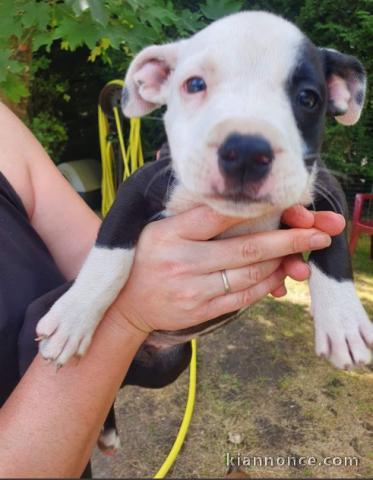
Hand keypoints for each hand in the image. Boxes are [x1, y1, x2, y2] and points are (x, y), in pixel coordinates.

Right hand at [109, 205, 344, 333]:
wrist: (126, 304)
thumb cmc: (147, 258)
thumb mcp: (159, 228)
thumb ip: (193, 217)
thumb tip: (234, 204)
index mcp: (170, 233)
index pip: (218, 215)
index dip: (256, 209)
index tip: (286, 203)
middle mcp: (182, 261)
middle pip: (245, 247)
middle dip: (288, 240)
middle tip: (320, 232)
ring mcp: (192, 290)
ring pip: (249, 274)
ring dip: (280, 263)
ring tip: (303, 253)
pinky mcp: (200, 311)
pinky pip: (242, 298)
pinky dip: (265, 286)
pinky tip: (280, 275)